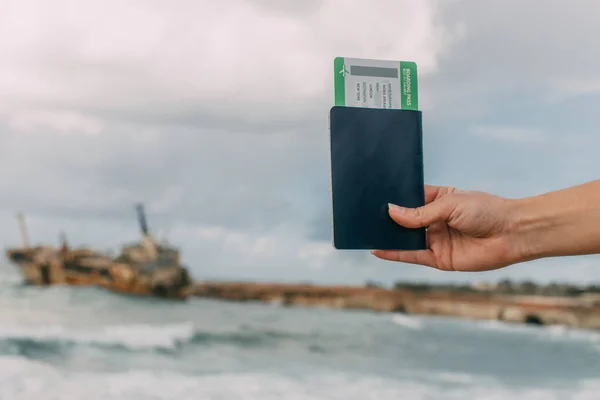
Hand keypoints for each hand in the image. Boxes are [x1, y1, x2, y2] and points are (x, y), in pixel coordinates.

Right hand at [371, 185, 523, 270]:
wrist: (512, 233)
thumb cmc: (486, 210)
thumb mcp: (449, 205)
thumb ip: (419, 212)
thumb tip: (391, 212)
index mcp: (439, 199)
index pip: (411, 198)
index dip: (394, 198)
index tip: (374, 196)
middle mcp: (435, 220)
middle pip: (406, 220)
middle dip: (388, 219)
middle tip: (364, 215)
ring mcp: (437, 239)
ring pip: (406, 238)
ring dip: (388, 236)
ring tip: (365, 231)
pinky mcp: (439, 258)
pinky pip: (412, 256)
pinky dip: (395, 253)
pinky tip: (378, 249)